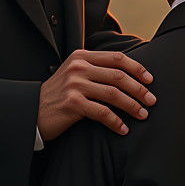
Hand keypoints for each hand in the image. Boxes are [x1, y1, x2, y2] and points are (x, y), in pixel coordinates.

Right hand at [38, 49, 155, 141]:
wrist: (32, 110)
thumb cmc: (58, 94)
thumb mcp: (74, 74)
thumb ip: (95, 69)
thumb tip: (130, 75)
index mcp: (81, 56)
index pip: (116, 58)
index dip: (137, 68)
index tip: (150, 80)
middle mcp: (78, 67)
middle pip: (118, 76)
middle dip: (139, 89)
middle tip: (152, 100)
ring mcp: (74, 85)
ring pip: (113, 93)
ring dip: (132, 105)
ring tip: (143, 115)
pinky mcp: (72, 103)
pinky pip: (102, 112)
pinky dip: (116, 122)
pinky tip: (123, 129)